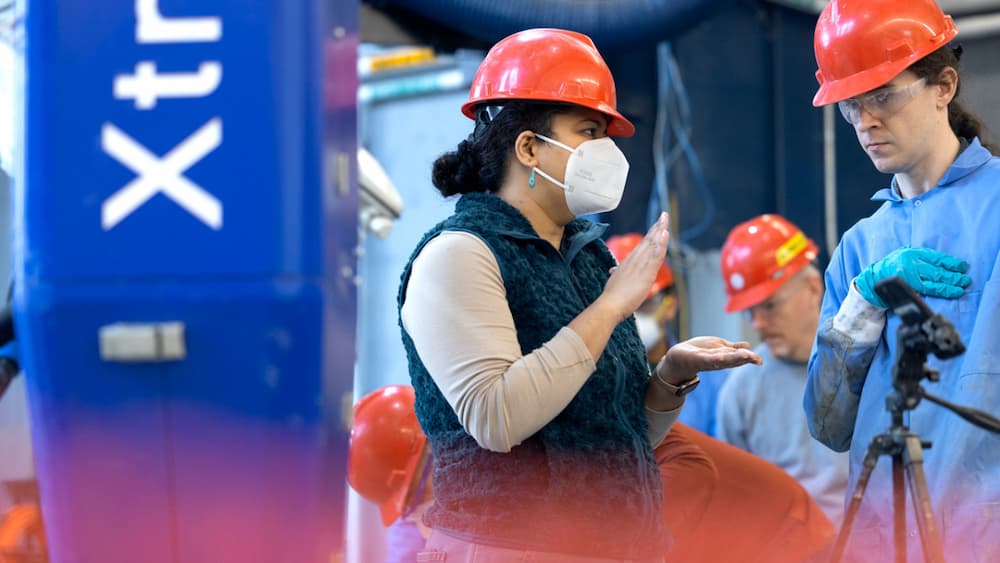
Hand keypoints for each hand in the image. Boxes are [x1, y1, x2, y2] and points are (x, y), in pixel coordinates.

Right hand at [600, 212, 669, 321]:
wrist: (610, 304)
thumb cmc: (612, 295)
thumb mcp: (615, 280)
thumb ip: (617, 273)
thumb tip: (613, 270)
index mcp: (629, 261)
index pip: (643, 244)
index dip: (651, 233)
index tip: (657, 223)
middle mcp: (635, 259)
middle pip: (648, 240)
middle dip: (657, 227)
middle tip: (664, 215)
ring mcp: (641, 265)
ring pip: (653, 244)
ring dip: (660, 231)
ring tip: (665, 219)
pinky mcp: (646, 272)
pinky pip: (656, 255)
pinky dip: (661, 244)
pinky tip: (664, 234)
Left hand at [655, 337, 761, 384]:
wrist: (677, 359)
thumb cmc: (697, 352)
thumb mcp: (717, 347)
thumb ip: (731, 347)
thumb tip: (748, 346)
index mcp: (724, 357)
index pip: (738, 357)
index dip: (749, 358)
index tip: (759, 360)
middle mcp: (718, 361)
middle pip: (734, 359)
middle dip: (745, 359)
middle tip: (758, 360)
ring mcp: (708, 360)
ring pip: (724, 359)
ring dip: (735, 358)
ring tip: (747, 356)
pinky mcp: (698, 359)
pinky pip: (708, 359)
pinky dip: (715, 358)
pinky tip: (722, 356)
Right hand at [854, 247, 969, 307]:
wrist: (873, 281)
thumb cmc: (891, 268)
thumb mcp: (903, 255)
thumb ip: (919, 257)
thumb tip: (942, 262)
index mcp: (911, 253)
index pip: (937, 257)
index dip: (951, 262)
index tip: (962, 266)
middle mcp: (911, 264)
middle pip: (938, 270)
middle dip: (954, 275)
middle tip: (965, 279)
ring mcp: (910, 277)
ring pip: (936, 281)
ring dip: (951, 284)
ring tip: (962, 286)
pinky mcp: (909, 288)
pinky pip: (930, 290)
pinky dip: (943, 291)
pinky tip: (952, 292)